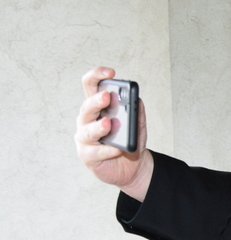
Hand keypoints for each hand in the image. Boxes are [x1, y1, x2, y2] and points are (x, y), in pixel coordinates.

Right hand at [75, 67, 153, 200]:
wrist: (133, 166)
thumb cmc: (130, 140)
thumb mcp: (137, 123)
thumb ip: (136, 110)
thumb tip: (136, 98)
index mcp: (97, 107)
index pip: (91, 86)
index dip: (97, 76)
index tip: (110, 73)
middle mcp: (87, 120)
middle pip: (87, 107)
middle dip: (96, 101)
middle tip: (107, 97)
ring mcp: (85, 138)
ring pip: (87, 130)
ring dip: (98, 127)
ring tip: (108, 124)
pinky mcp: (88, 156)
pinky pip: (96, 152)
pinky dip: (107, 151)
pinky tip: (116, 149)